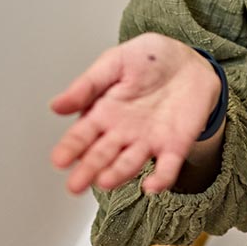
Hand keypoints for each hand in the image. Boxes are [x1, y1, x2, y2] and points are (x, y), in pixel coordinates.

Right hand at [50, 33, 222, 195]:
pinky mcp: (174, 147)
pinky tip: (151, 186)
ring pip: (129, 164)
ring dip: (117, 175)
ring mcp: (147, 141)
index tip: (60, 160)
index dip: (70, 148)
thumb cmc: (152, 59)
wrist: (189, 60)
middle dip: (88, 170)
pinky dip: (160, 179)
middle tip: (74, 185)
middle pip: (101, 155)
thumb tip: (57, 105)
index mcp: (104, 112)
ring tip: (105, 181)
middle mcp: (122, 132)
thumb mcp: (116, 62)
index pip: (82, 135)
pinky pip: (166, 168)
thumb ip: (89, 85)